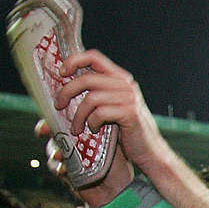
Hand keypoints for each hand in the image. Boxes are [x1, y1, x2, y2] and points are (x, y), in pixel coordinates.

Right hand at [35, 118, 134, 207]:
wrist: (118, 186)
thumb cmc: (117, 162)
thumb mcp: (111, 141)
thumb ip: (102, 126)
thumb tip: (99, 107)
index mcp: (81, 133)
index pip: (66, 119)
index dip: (58, 114)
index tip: (55, 109)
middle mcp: (72, 144)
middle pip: (52, 132)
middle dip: (45, 129)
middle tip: (44, 130)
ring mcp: (67, 159)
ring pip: (52, 150)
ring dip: (53, 150)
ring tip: (59, 154)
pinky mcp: (66, 173)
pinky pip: (56, 168)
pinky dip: (57, 167)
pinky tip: (63, 169)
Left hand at [54, 50, 170, 169]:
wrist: (149, 151)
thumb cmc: (126, 131)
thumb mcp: (111, 107)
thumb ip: (96, 95)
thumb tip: (64, 90)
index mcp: (120, 78)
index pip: (94, 57)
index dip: (74, 60)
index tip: (61, 73)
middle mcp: (126, 84)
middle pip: (87, 79)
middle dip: (67, 92)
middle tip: (59, 105)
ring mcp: (129, 98)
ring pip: (91, 98)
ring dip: (78, 115)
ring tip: (76, 128)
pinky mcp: (130, 113)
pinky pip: (100, 113)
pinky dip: (91, 123)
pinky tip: (94, 130)